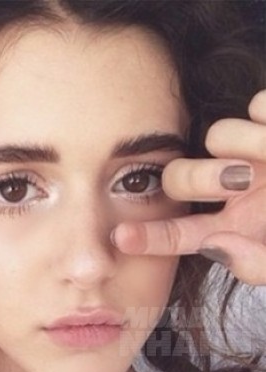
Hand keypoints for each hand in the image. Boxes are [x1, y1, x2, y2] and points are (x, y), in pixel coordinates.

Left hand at [112, 90, 265, 285]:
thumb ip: (256, 265)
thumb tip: (215, 244)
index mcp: (230, 227)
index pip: (177, 233)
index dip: (149, 236)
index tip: (121, 237)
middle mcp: (232, 191)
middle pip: (179, 175)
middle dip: (198, 176)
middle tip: (239, 181)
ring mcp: (252, 155)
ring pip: (215, 135)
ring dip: (247, 146)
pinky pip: (257, 105)